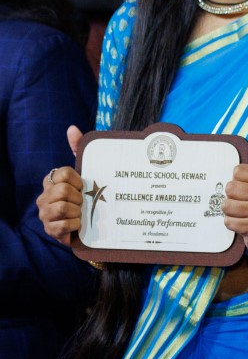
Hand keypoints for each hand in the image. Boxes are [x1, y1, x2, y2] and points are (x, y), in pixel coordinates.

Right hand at [36, 125, 86, 244]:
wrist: (92, 224)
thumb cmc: (88, 196)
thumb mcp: (86, 171)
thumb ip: (78, 148)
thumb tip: (72, 128)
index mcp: (51, 181)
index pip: (62, 173)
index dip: (78, 180)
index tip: (83, 186)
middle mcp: (44, 197)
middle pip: (63, 191)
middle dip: (79, 197)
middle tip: (83, 202)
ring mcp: (44, 214)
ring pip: (62, 207)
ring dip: (77, 211)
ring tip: (80, 212)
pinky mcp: (50, 230)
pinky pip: (64, 224)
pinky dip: (75, 224)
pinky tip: (78, 224)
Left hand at [224, 150, 247, 255]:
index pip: (238, 171)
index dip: (236, 179)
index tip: (244, 185)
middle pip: (231, 188)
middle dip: (230, 195)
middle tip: (239, 200)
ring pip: (227, 205)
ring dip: (229, 210)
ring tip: (237, 211)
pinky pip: (229, 221)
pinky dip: (230, 222)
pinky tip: (239, 221)